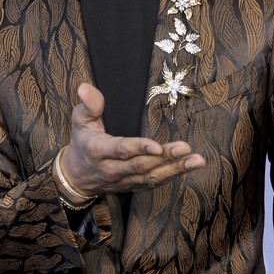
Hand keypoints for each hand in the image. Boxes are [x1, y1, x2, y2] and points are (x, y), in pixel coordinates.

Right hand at [57, 83, 204, 197]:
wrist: (77, 175)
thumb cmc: (82, 140)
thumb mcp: (79, 120)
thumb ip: (88, 105)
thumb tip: (85, 87)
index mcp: (98, 150)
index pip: (120, 150)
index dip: (138, 149)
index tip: (156, 146)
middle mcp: (112, 169)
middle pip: (142, 165)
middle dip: (165, 158)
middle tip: (185, 148)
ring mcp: (125, 180)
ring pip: (152, 176)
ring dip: (176, 169)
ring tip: (196, 160)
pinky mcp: (134, 186)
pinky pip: (155, 182)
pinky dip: (174, 175)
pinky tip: (190, 166)